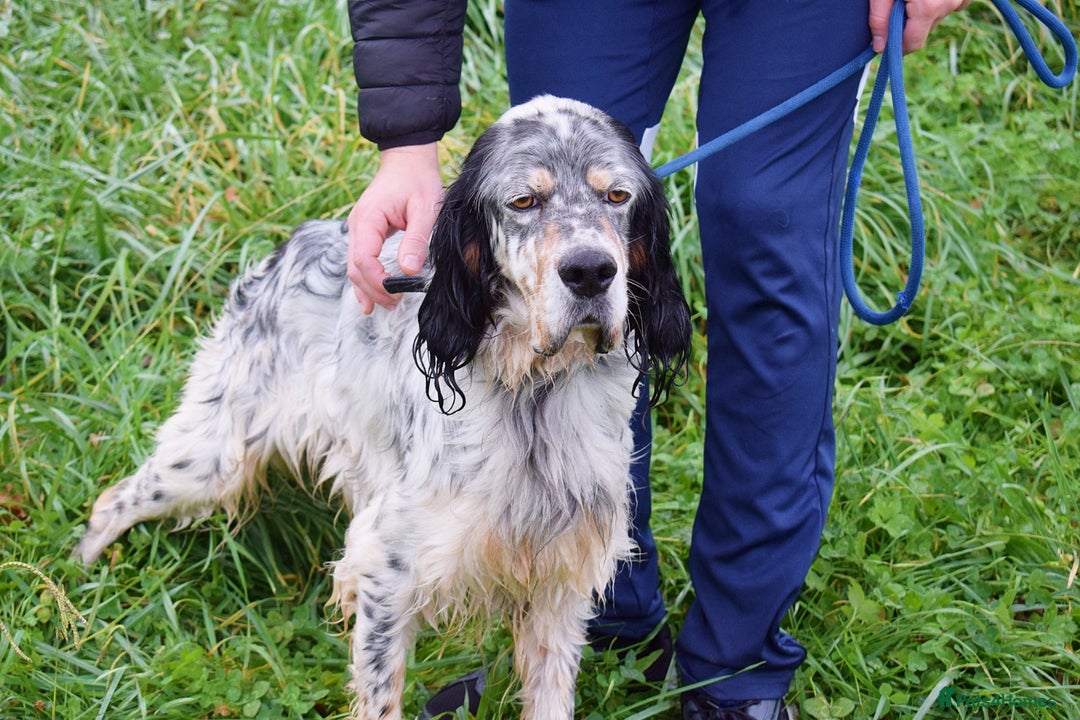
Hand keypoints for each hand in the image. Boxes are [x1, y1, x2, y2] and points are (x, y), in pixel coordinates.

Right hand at [347, 143, 443, 312]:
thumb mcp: (425, 209)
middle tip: (394, 304)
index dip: (377, 281)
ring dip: (367, 288)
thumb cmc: (417, 180)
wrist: (407, 159)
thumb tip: (409, 270)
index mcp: (368, 219)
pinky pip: (360, 259)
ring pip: (354, 266)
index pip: (363, 259)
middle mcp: (357, 225)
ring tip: (385, 306)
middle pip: (355, 268)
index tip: (396, 293)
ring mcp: (358, 228)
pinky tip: (372, 296)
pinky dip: (365, 278)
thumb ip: (416, 240)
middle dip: (372, 290)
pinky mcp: (365, 231)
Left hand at [869, 0, 971, 53]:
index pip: (912, 44)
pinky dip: (940, 3)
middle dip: (908, 25)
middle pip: (924, 31)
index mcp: (927, 7)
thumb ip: (879, 19)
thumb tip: (879, 47)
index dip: (897, 46)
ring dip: (924, 12)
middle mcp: (949, 4)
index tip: (885, 40)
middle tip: (897, 5)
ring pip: (938, 17)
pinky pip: (952, 4)